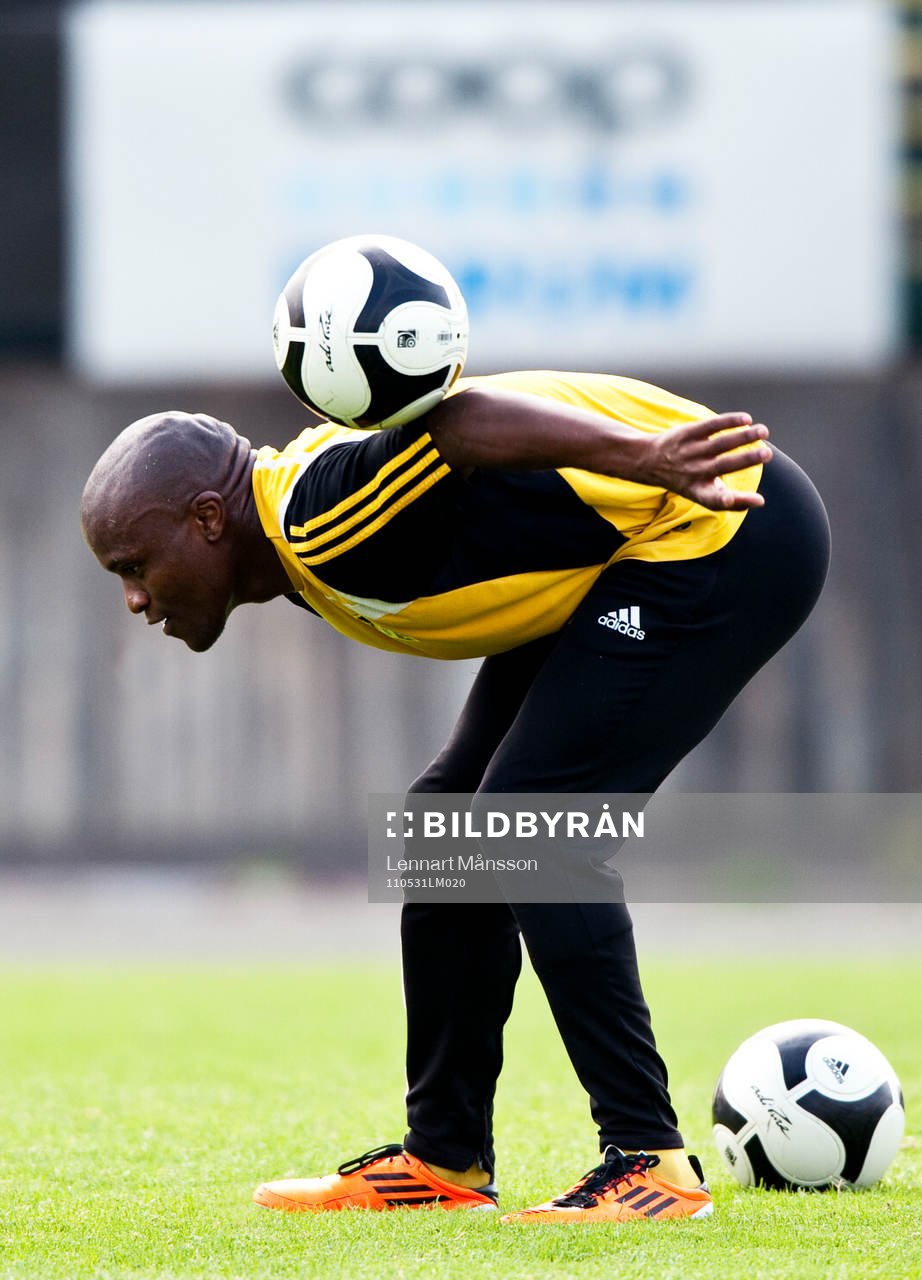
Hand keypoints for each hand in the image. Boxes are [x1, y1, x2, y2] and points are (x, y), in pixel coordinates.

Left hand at [643, 413, 771, 510]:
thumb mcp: (702, 494)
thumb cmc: (686, 480)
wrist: (648, 462)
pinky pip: (711, 426)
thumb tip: (759, 502)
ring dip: (744, 436)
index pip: (712, 500)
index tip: (737, 499)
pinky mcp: (687, 434)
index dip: (726, 501)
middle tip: (767, 454)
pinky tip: (747, 419)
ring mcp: (690, 452)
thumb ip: (727, 499)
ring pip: (720, 443)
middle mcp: (694, 473)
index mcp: (698, 491)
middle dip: (746, 460)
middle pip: (723, 465)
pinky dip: (729, 421)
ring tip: (764, 431)